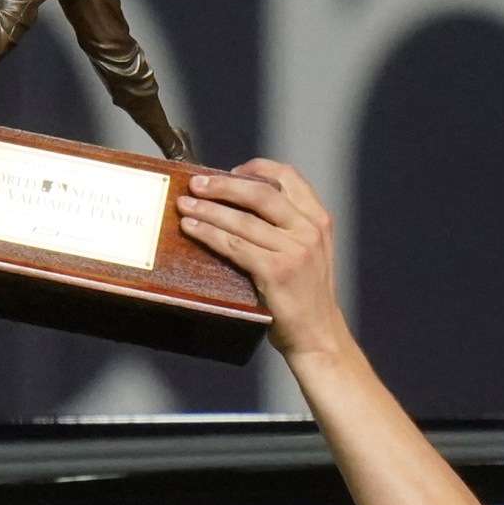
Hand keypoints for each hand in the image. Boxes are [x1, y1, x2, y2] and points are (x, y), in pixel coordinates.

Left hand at [175, 160, 350, 362]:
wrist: (318, 335)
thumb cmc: (306, 296)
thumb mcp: (310, 252)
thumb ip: (288, 228)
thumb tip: (240, 206)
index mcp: (318, 220)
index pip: (289, 177)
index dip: (257, 168)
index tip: (231, 171)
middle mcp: (309, 230)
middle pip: (260, 194)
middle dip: (222, 186)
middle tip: (196, 184)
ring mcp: (295, 250)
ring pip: (242, 221)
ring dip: (208, 210)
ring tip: (185, 205)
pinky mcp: (277, 271)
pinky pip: (235, 246)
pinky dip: (210, 235)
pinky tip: (192, 229)